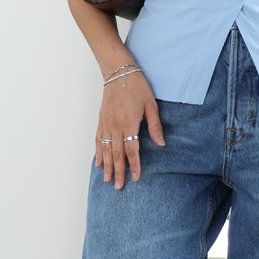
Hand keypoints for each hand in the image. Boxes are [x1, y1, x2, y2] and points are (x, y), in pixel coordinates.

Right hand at [95, 71, 164, 188]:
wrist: (118, 72)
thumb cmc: (136, 86)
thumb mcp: (151, 104)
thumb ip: (155, 126)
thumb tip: (161, 143)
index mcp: (129, 123)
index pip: (132, 150)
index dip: (134, 165)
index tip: (135, 177)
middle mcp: (115, 126)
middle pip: (116, 154)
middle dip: (118, 171)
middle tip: (119, 187)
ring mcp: (106, 124)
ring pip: (105, 149)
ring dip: (107, 166)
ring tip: (107, 180)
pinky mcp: (101, 120)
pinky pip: (98, 140)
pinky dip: (98, 152)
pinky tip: (98, 163)